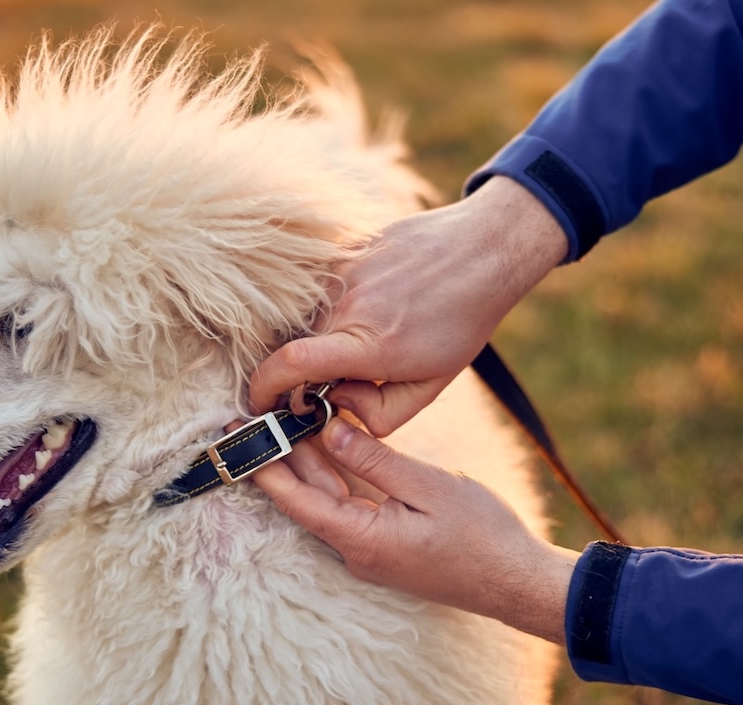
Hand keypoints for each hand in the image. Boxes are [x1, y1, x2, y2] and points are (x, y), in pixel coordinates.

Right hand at [247, 177, 567, 435]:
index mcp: (370, 345)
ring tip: (374, 335)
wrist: (481, 251)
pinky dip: (336, 312)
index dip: (264, 388)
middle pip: (297, 349)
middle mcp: (347, 306)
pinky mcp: (342, 254)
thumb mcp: (431, 386)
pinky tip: (375, 308)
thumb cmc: (461, 323)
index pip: (292, 365)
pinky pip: (321, 295)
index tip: (261, 404)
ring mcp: (341, 274)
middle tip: (346, 377)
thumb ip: (380, 415)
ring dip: (325, 341)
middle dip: (307, 373)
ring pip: (309, 323)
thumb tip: (336, 407)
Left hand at [252, 416, 580, 643]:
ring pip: (329, 499)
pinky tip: (331, 442)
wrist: (516, 580)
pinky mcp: (386, 544)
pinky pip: (351, 505)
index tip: (240, 438)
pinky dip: (339, 474)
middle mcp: (357, 550)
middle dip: (281, 458)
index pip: (298, 500)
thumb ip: (374, 459)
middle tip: (255, 417)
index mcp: (362, 539)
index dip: (266, 468)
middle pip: (308, 498)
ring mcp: (371, 550)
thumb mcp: (429, 486)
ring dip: (310, 462)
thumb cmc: (481, 535)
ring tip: (286, 419)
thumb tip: (331, 429)